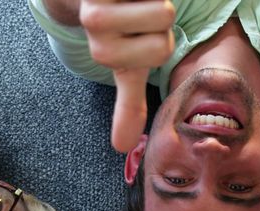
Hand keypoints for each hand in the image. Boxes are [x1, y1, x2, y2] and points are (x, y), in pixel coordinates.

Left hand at [80, 0, 175, 151]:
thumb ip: (128, 103)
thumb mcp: (123, 64)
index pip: (162, 50)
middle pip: (165, 19)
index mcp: (104, 51)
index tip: (137, 36)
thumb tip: (123, 147)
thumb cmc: (117, 24)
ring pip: (160, 1)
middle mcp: (94, 21)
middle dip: (158, 12)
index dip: (159, 39)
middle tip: (136, 11)